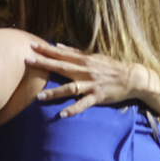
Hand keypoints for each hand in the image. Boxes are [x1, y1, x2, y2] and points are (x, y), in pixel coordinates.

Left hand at [25, 41, 144, 116]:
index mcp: (83, 60)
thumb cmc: (110, 67)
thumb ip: (75, 52)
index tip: (31, 46)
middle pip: (61, 67)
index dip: (46, 50)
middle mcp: (85, 71)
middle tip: (27, 61)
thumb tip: (59, 46)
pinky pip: (83, 104)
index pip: (61, 54)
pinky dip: (73, 109)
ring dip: (55, 92)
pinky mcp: (97, 97)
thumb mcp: (93, 56)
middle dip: (44, 64)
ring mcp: (91, 85)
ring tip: (39, 96)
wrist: (132, 78)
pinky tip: (62, 114)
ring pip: (70, 88)